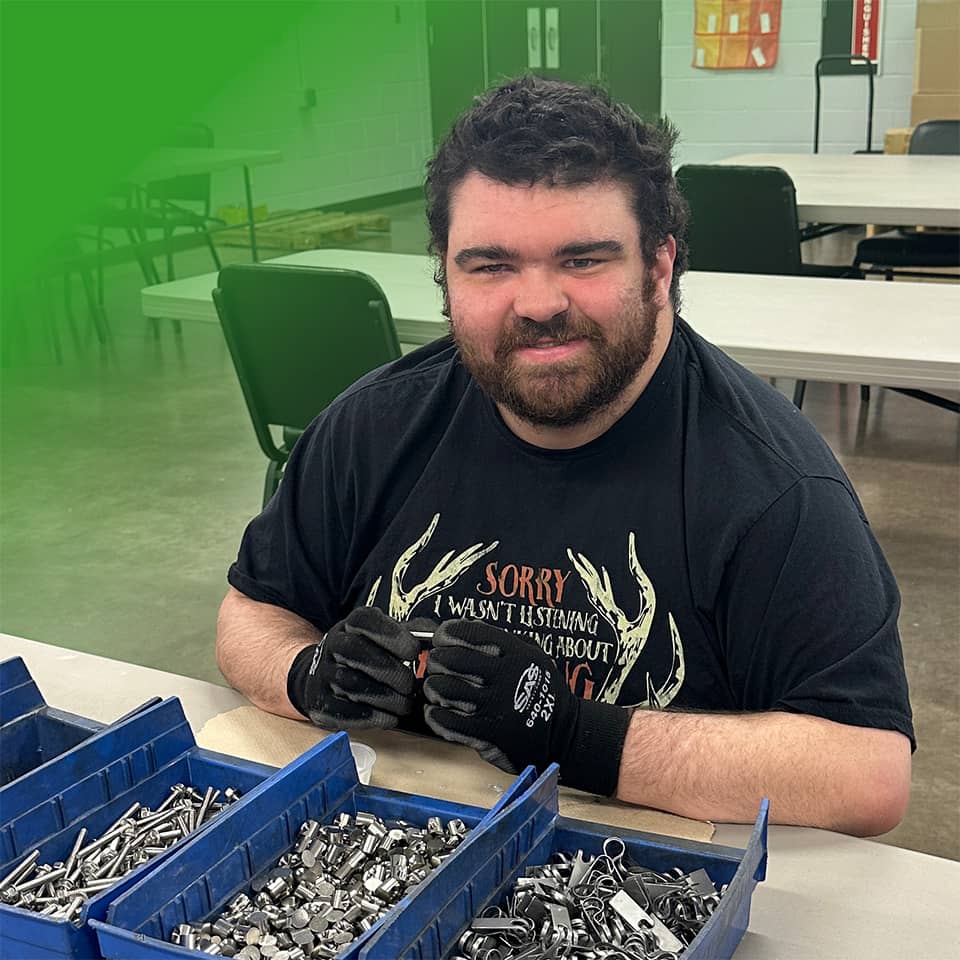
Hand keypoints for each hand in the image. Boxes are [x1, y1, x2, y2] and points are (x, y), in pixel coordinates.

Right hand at [286, 607, 425, 729]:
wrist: (323, 676)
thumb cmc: (366, 655)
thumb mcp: (384, 637)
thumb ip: (411, 633)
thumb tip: (434, 637)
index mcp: (351, 625)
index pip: (365, 621)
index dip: (391, 635)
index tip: (413, 651)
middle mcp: (333, 645)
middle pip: (356, 651)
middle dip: (389, 670)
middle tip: (410, 685)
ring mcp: (324, 675)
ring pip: (351, 684)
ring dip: (385, 697)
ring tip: (405, 704)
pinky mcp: (320, 704)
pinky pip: (342, 711)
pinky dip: (370, 717)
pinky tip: (390, 718)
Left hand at [423, 619, 630, 794]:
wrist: (563, 733)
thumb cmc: (541, 689)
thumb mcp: (532, 654)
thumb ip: (502, 640)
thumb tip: (464, 626)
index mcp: (515, 652)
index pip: (469, 633)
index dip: (447, 633)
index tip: (442, 640)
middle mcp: (505, 676)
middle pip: (449, 659)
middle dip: (436, 660)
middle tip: (437, 666)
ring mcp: (495, 705)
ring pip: (443, 688)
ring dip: (433, 688)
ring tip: (437, 690)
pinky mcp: (487, 732)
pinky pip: (446, 719)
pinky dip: (434, 714)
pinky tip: (437, 711)